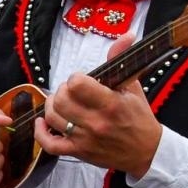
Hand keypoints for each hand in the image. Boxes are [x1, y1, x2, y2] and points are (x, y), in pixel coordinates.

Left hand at [36, 36, 161, 175]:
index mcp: (111, 104)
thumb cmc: (139, 118)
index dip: (76, 78)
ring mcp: (85, 139)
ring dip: (52, 106)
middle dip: (62, 91)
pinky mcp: (78, 152)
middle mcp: (96, 122)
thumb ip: (122, 60)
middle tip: (70, 91)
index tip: (82, 81)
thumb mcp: (133, 87)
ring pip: (53, 118)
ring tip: (61, 103)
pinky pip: (50, 145)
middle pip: (61, 100)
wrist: (147, 152)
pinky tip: (43, 122)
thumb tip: (127, 34)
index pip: (77, 84)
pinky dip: (41, 133)